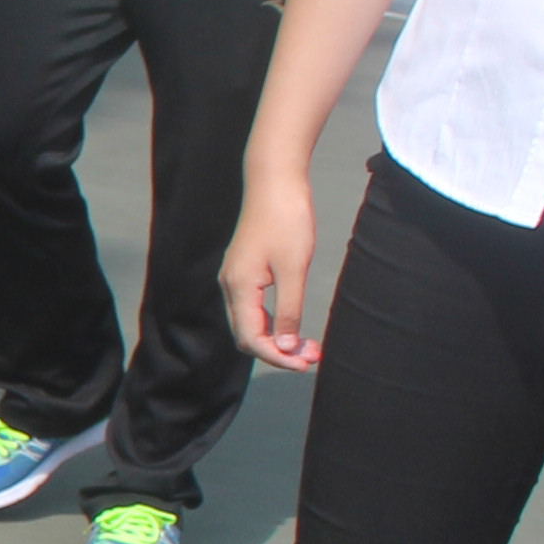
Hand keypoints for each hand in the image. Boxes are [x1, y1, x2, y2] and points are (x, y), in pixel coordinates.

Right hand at [222, 161, 324, 370]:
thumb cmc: (286, 219)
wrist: (274, 180)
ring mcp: (235, 278)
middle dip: (278, 351)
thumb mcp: (294, 267)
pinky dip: (273, 322)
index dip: (277, 357)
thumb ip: (288, 309)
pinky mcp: (244, 270)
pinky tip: (293, 322)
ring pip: (250, 323)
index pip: (251, 339)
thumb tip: (285, 345)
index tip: (307, 364)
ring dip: (277, 338)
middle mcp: (230, 286)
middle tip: (313, 356)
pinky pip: (253, 308)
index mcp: (239, 287)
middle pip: (247, 335)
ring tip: (308, 345)